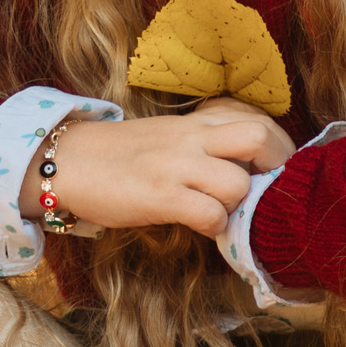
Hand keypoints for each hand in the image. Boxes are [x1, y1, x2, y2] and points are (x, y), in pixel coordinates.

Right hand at [22, 99, 295, 237]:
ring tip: (225, 213)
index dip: (279, 147)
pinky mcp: (159, 194)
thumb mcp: (170, 137)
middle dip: (276, 168)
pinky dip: (215, 227)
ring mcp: (175, 165)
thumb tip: (248, 169)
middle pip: (260, 137)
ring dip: (239, 206)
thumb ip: (207, 144)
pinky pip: (210, 214)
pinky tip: (203, 227)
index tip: (275, 170)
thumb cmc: (119, 155)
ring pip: (238, 182)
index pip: (258, 119)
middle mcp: (191, 137)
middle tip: (268, 192)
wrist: (66, 161)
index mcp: (196, 122)